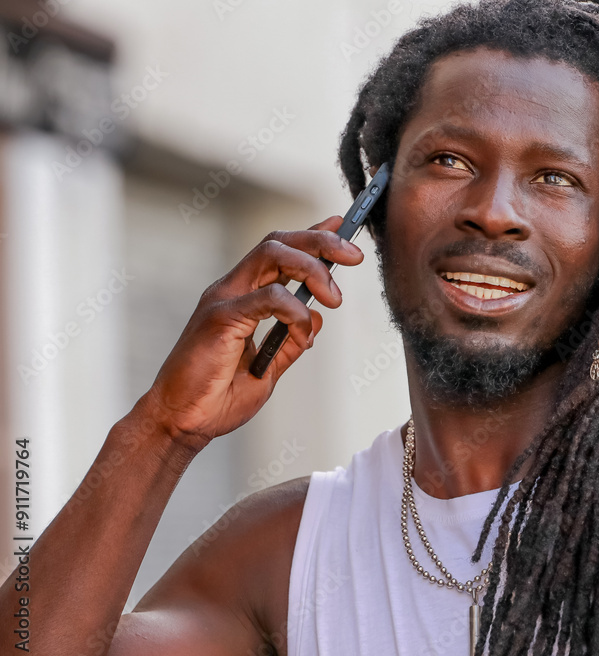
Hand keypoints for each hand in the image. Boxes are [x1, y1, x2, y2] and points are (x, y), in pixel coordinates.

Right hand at [137, 215, 363, 453]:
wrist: (182, 423)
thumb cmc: (216, 397)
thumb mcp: (267, 369)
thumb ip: (291, 342)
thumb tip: (317, 320)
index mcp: (241, 297)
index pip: (278, 251)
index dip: (311, 235)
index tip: (342, 227)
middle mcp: (231, 290)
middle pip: (278, 243)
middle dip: (321, 241)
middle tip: (354, 256)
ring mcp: (223, 301)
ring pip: (272, 255)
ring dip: (313, 268)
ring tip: (334, 298)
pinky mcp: (220, 319)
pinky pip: (268, 297)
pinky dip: (295, 311)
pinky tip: (303, 330)